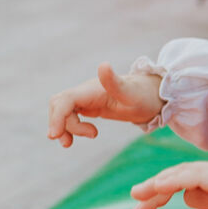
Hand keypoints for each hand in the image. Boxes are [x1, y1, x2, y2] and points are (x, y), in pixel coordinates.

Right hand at [48, 63, 163, 147]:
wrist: (152, 96)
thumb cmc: (143, 95)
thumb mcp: (131, 93)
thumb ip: (114, 82)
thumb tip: (103, 65)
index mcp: (92, 89)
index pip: (65, 100)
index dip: (57, 117)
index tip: (55, 135)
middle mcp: (85, 92)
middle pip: (58, 105)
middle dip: (58, 123)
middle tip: (69, 142)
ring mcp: (86, 99)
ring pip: (61, 111)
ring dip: (63, 127)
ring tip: (71, 143)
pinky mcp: (89, 106)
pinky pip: (69, 115)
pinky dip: (68, 127)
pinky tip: (75, 138)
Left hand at [130, 159, 207, 208]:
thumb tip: (187, 199)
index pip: (184, 179)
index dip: (163, 190)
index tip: (146, 206)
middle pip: (177, 175)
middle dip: (154, 189)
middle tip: (135, 203)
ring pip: (180, 174)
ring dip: (157, 185)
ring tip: (138, 196)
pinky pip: (193, 176)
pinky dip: (173, 181)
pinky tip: (158, 188)